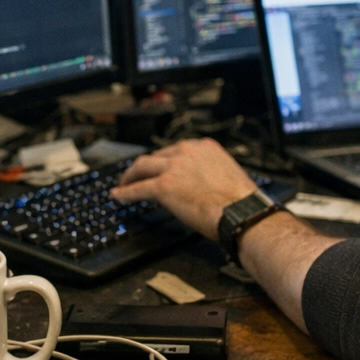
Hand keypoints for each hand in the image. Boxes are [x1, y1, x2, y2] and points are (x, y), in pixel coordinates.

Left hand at [109, 138, 260, 238]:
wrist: (241, 212)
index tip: (158, 168)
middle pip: (156, 156)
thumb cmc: (239, 201)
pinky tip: (118, 196)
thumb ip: (207, 172)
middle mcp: (187, 151)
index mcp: (204, 147)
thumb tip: (196, 184)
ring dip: (130, 175)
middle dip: (144, 167)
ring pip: (142, 167)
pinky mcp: (164, 185)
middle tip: (136, 176)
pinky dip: (125, 192)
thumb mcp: (224, 174)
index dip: (163, 161)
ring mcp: (173, 167)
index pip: (175, 151)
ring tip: (123, 184)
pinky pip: (138, 188)